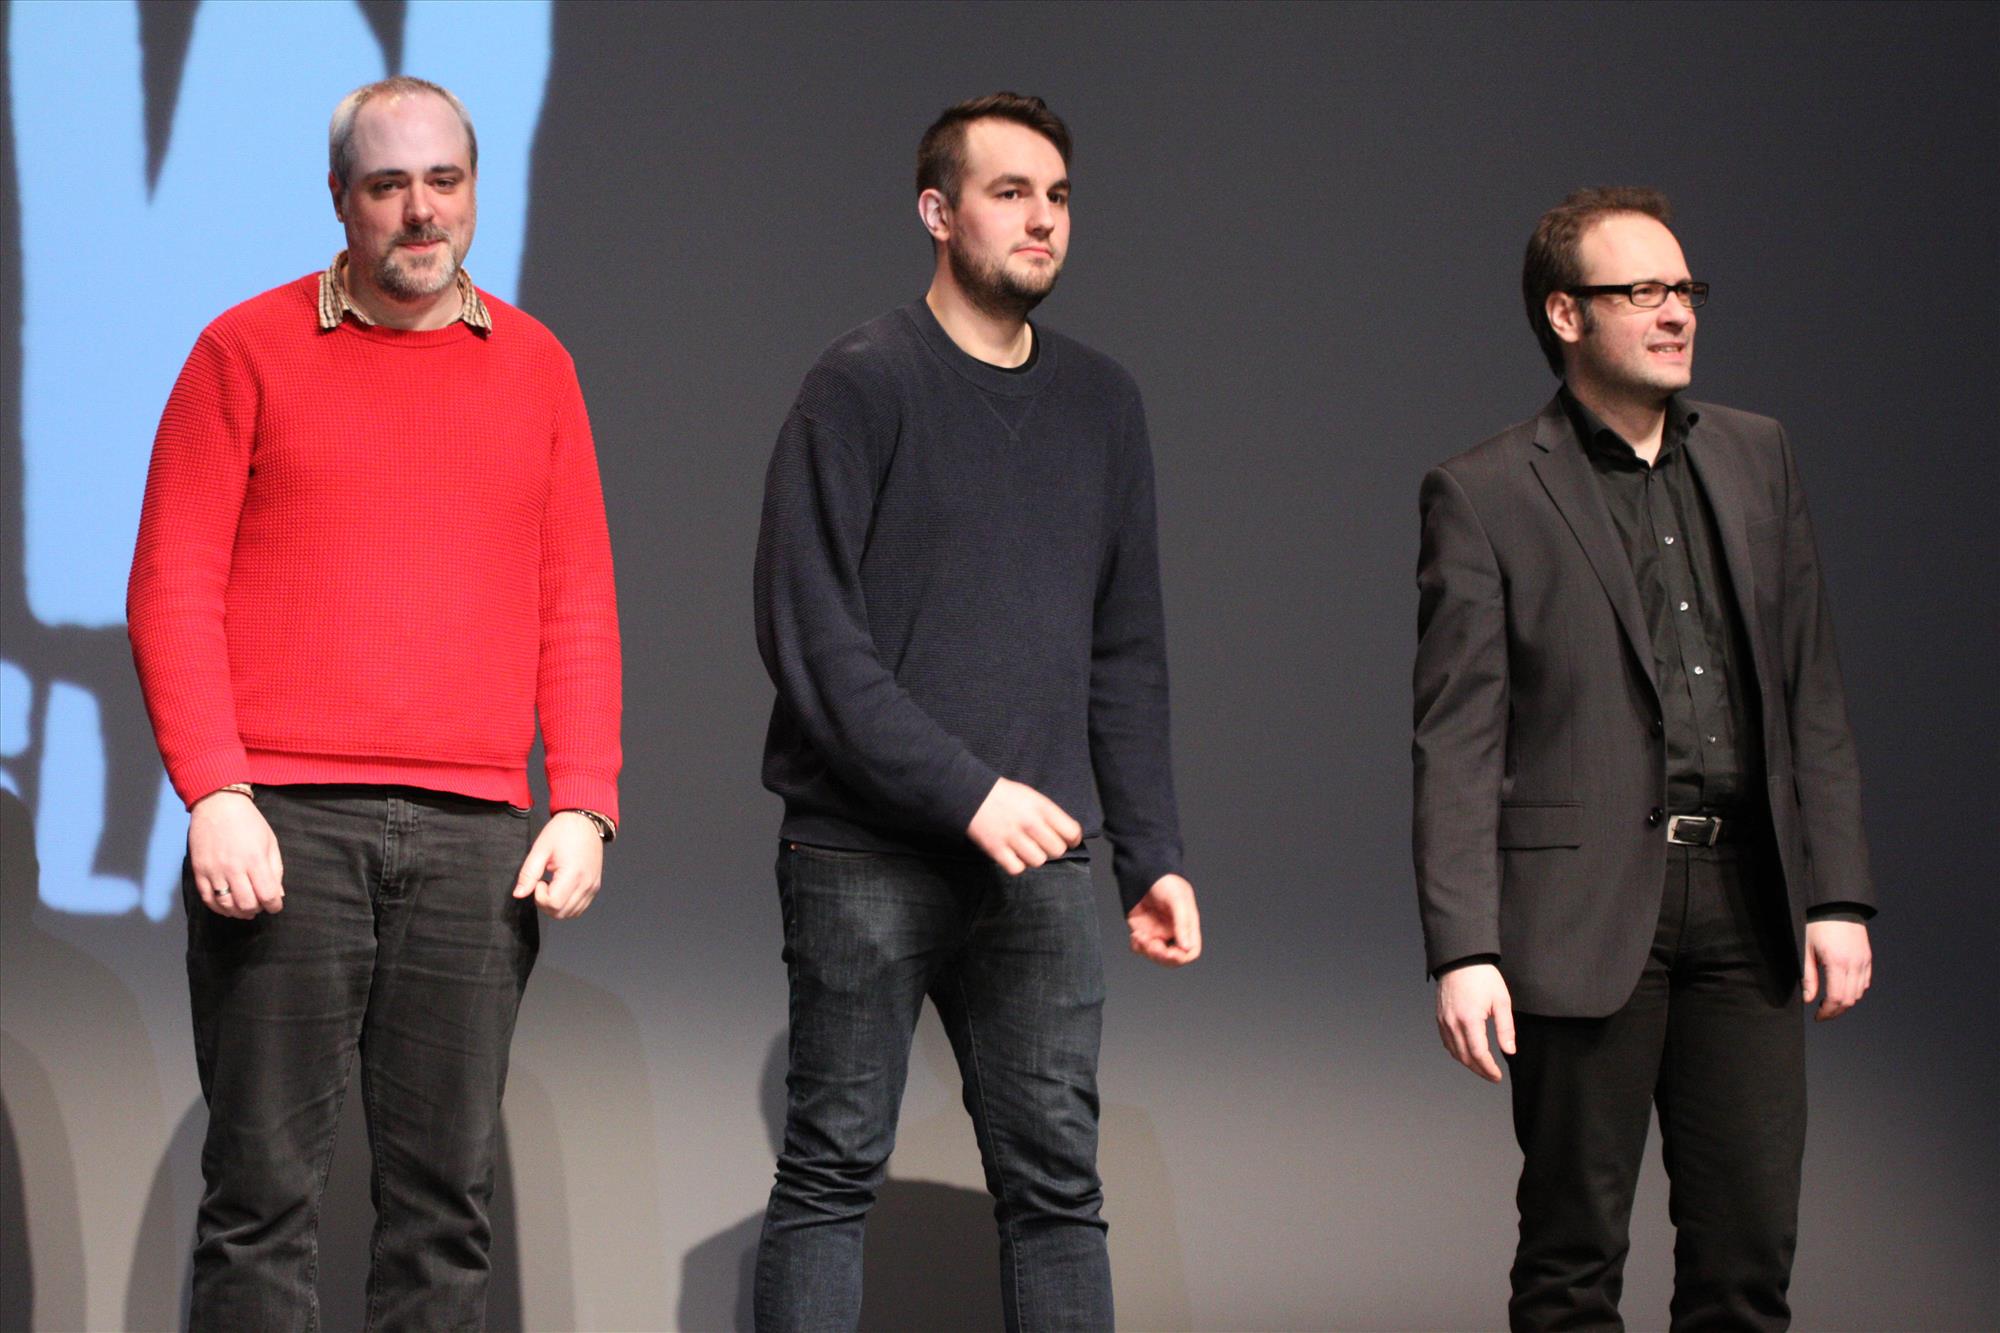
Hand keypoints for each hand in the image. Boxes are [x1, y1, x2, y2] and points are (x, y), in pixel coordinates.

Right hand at [187, 789, 282, 918]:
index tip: (275, 905)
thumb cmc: (249, 822)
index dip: (274, 906)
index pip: (267, 895)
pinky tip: (227, 907)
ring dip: (238, 912)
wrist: (218, 805)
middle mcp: (234, 868)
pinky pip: (207, 899)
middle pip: (246, 904)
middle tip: (259, 906)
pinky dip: (218, 908)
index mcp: (255, 860)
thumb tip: (277, 895)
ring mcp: (214, 871)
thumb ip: (275, 870)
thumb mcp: (270, 842)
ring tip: (244, 909)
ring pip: (226, 905)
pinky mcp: (198, 871)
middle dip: (256, 910)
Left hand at [513, 811, 605, 918]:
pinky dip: (568, 905)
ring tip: (553, 886)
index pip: (554, 904)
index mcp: (573, 874)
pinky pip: (580, 907)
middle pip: (562, 913)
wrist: (585, 820)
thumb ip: (528, 874)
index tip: (539, 881)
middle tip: (542, 884)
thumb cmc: (563, 831)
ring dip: (557, 906)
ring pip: (571, 913)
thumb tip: (519, 894)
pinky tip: (562, 888)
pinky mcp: (595, 886)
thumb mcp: (540, 849)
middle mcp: (586, 884)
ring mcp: (593, 886)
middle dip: (546, 904)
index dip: (540, 897)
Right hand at [966, 778, 1081, 874]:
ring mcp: (1013, 836)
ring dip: (1034, 858)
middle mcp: (1030, 822)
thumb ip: (1049, 815)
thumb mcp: (1032, 796)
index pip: (1072, 832)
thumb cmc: (1005, 796)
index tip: (1067, 841)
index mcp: (1042, 807)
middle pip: (1057, 850)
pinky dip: (1017, 865)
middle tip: (1042, 844)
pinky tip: (1013, 855)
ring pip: (1039, 861)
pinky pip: (1017, 868)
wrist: (972, 794)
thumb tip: (1067, 836)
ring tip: (1026, 849)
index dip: (1073, 840)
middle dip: (1052, 849)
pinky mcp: (997, 849)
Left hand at [1126, 874, 1200, 966]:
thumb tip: (1186, 947)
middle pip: (1172, 958)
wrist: (1143, 871)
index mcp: (1187, 926)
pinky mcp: (1142, 930)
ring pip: (1154, 956)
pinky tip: (1136, 934)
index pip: (1190, 951)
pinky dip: (1137, 946)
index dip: (1182, 957)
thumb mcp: (1178, 900)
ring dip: (1147, 950)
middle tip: (1152, 944)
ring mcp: (1157, 932)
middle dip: (1161, 956)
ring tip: (1141, 935)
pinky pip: (1140, 948)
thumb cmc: (1166, 881)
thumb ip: (1182, 924)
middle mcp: (1173, 932)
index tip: (1171, 952)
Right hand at [1436, 962, 1513, 1082]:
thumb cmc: (1482, 977)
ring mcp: (1443, 1021)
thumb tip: (1509, 1051)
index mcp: (1469, 1020)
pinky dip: (1457, 1052)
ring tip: (1482, 1068)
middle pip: (1465, 1057)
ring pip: (1454, 1052)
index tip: (1497, 1076)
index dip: (1488, 1069)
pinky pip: (1447, 1042)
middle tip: (1492, 1076)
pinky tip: (1467, 1054)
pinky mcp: (1439, 1017)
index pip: (1478, 1054)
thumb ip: (1505, 1029)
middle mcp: (1453, 1023)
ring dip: (1468, 1064)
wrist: (1460, 959)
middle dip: (1479, 1070)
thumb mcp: (1501, 1001)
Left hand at [1802, 919, 1871, 1020]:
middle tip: (1822, 1013)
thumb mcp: (1806, 950)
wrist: (1836, 906)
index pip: (1836, 998)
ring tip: (1830, 1003)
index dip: (1827, 1012)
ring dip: (1845, 1002)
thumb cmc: (1817, 925)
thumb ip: (1808, 976)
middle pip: (1849, 999)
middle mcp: (1854, 965)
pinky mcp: (1867, 958)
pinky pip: (1865, 982)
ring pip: (1859, 993)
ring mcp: (1863, 961)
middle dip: (1836, 1010)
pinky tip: (1842, 989)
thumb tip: (1808, 999)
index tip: (1818, 1016)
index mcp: (1837, 963)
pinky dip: (1855, 991)